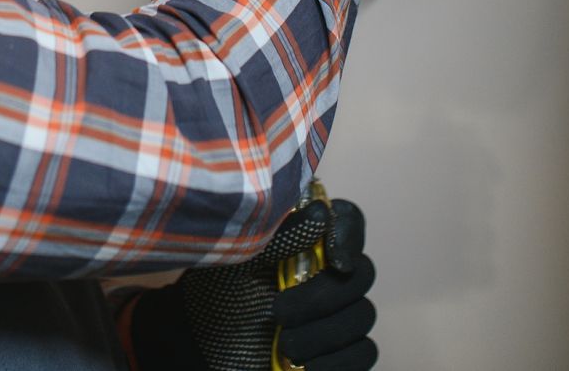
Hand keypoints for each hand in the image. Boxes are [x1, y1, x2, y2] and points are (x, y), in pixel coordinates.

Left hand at [124, 195, 377, 370]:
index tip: (334, 261)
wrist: (204, 340)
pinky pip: (364, 353)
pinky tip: (307, 364)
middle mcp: (331, 271)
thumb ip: (281, 236)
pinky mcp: (342, 349)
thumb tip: (322, 212)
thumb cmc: (220, 291)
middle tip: (279, 312)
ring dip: (324, 334)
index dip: (349, 237)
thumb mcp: (241, 259)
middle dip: (322, 297)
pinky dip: (339, 361)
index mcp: (308, 238)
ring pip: (363, 316)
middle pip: (362, 274)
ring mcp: (340, 311)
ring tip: (286, 346)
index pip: (350, 220)